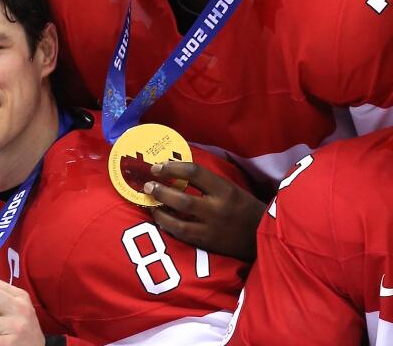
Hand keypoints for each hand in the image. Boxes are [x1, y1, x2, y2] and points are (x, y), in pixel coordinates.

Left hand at [143, 161, 265, 261]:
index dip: (172, 168)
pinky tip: (160, 220)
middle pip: (182, 200)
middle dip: (161, 192)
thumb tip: (175, 170)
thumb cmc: (245, 208)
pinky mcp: (207, 245)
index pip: (194, 173)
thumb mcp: (231, 188)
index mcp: (225, 190)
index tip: (157, 167)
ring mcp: (212, 230)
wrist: (263, 237)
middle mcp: (218, 209)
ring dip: (160, 212)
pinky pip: (182, 236)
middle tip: (147, 185)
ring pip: (178, 223)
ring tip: (150, 204)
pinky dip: (168, 227)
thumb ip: (207, 182)